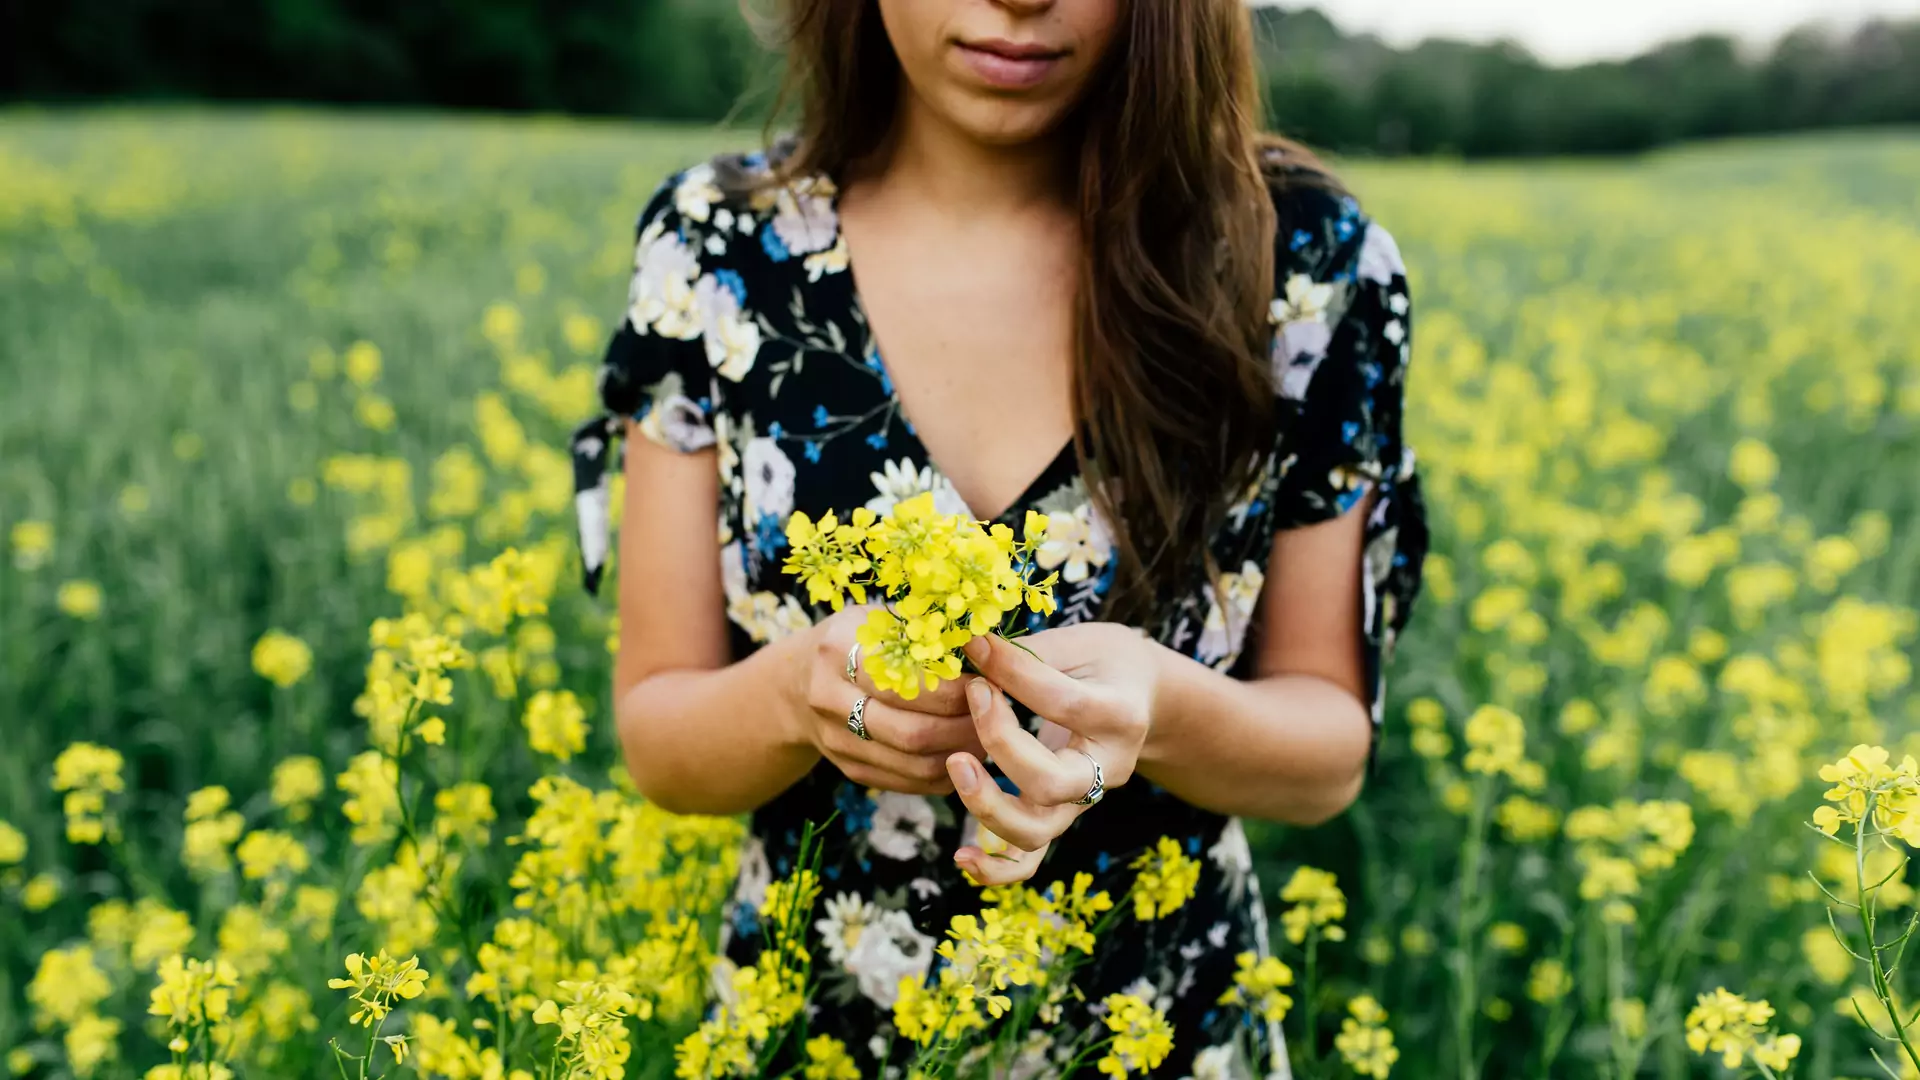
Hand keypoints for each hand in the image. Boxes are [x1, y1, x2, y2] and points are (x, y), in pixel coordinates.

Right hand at [795, 606, 986, 795]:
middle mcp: (830, 699)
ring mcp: (836, 741)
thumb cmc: (855, 640)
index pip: (907, 682)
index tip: (989, 683)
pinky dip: (945, 774)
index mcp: (838, 650)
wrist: (797, 681)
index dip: (956, 689)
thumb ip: (922, 632)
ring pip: (913, 765)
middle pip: (912, 732)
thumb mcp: (878, 620)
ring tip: (991, 736)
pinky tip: (967, 754)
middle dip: (965, 728)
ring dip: (961, 755)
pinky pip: (908, 782)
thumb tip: (988, 648)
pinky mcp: (850, 770)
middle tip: (999, 716)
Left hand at [946, 624, 1163, 883]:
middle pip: (1050, 783)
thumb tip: (970, 649)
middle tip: (974, 693)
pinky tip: (961, 856)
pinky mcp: (1059, 818)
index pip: (1063, 704)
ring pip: (1035, 831)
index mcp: (1120, 717)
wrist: (1140, 699)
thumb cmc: (1105, 663)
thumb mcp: (1081, 644)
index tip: (976, 648)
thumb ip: (1030, 653)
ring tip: (954, 763)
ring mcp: (1082, 801)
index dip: (1013, 675)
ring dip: (986, 806)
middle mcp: (1107, 770)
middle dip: (1000, 743)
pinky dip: (994, 869)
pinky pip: (1028, 861)